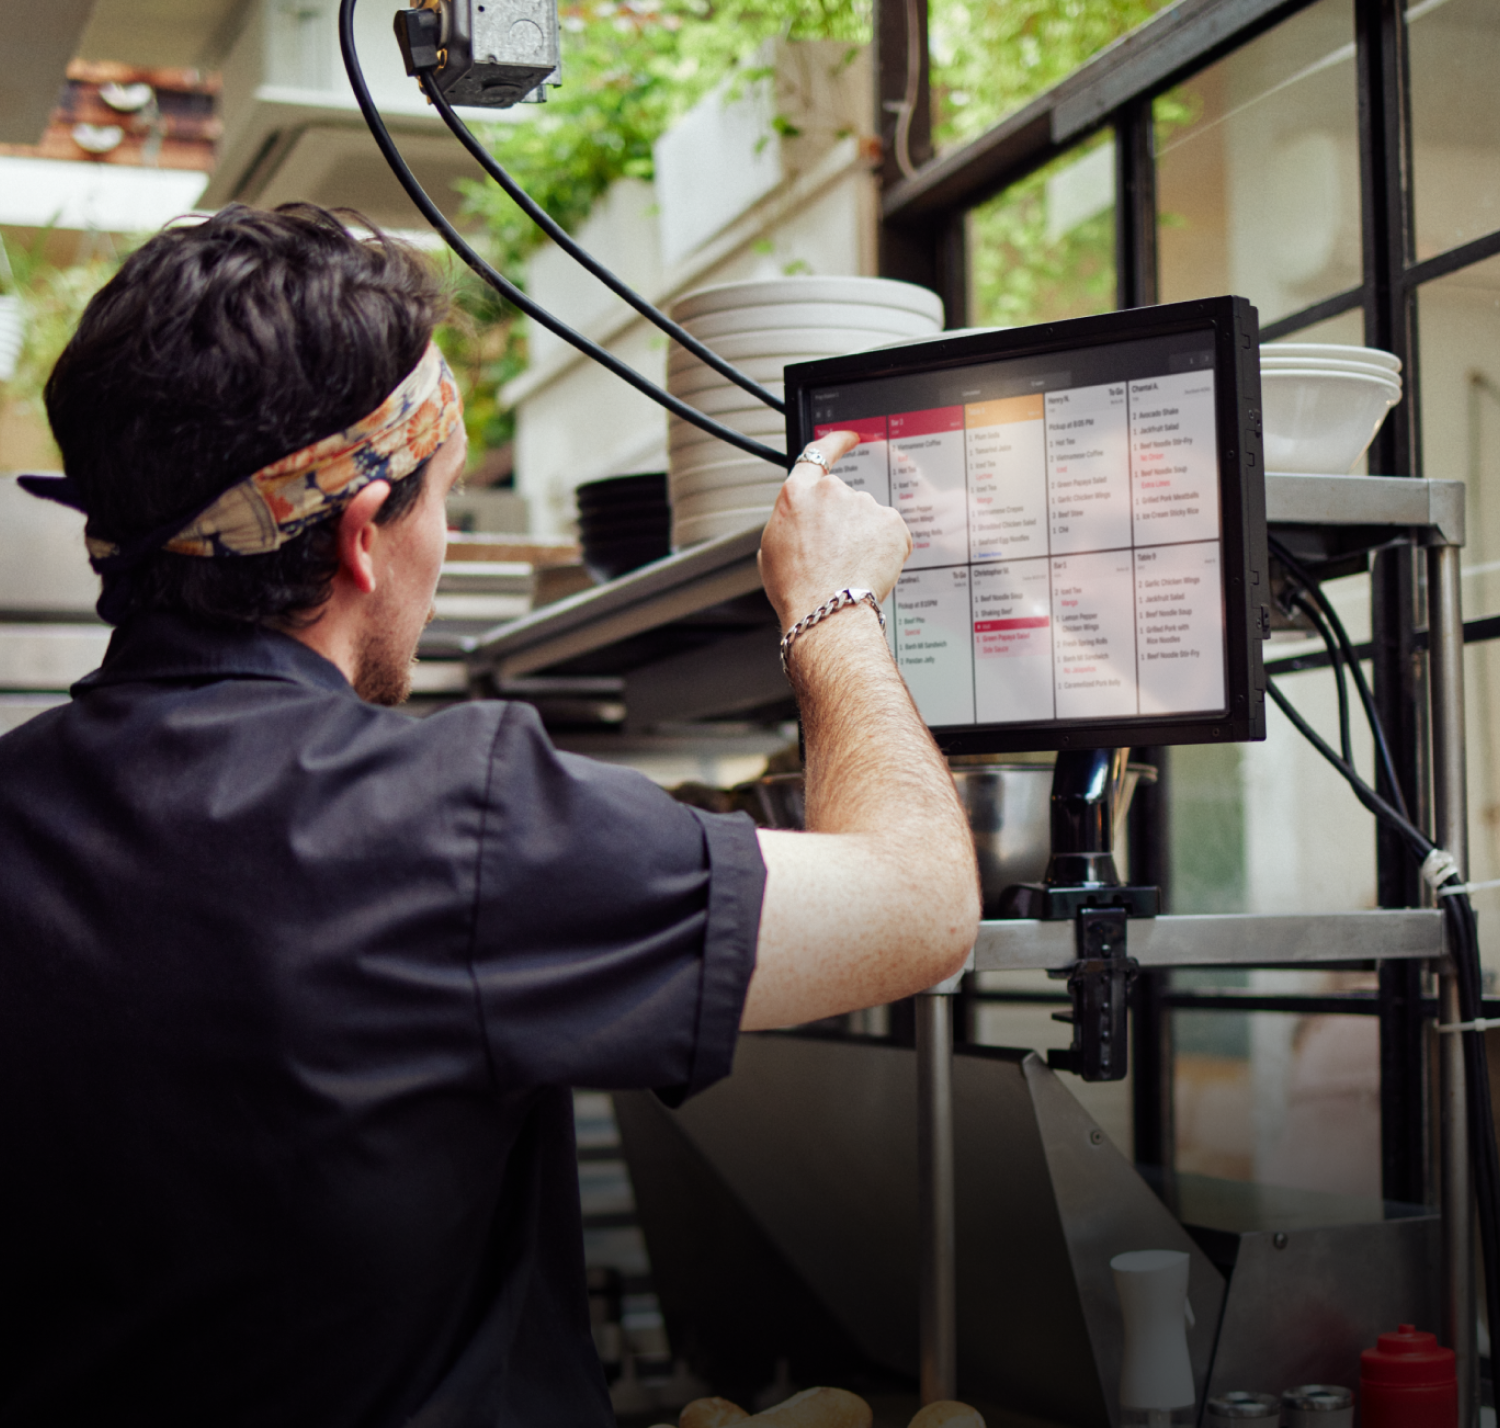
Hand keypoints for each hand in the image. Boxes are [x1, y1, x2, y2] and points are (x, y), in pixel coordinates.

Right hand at [757, 430, 911, 629]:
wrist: (827, 611)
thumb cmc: (797, 589)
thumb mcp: (771, 550)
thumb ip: (787, 523)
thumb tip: (796, 525)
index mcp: (798, 494)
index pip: (818, 454)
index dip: (837, 443)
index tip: (851, 437)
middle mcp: (832, 491)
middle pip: (845, 499)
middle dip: (846, 524)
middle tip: (838, 557)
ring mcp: (864, 504)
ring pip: (870, 520)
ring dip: (866, 539)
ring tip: (851, 570)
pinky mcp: (892, 522)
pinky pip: (892, 535)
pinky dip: (887, 551)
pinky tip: (871, 570)